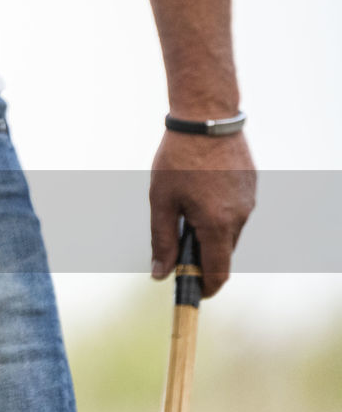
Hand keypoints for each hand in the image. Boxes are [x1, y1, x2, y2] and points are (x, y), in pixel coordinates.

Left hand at [149, 130, 255, 297]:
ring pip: (230, 232)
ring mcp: (249, 201)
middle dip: (203, 258)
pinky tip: (201, 196)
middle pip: (223, 253)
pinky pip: (237, 212)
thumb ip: (162, 241)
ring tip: (185, 212)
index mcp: (217, 223)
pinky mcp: (251, 187)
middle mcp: (240, 216)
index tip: (194, 293)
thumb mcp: (161, 202)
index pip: (217, 271)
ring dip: (210, 233)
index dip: (205, 287)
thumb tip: (160, 274)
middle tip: (178, 250)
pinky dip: (219, 214)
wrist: (206, 119)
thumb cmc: (177, 159)